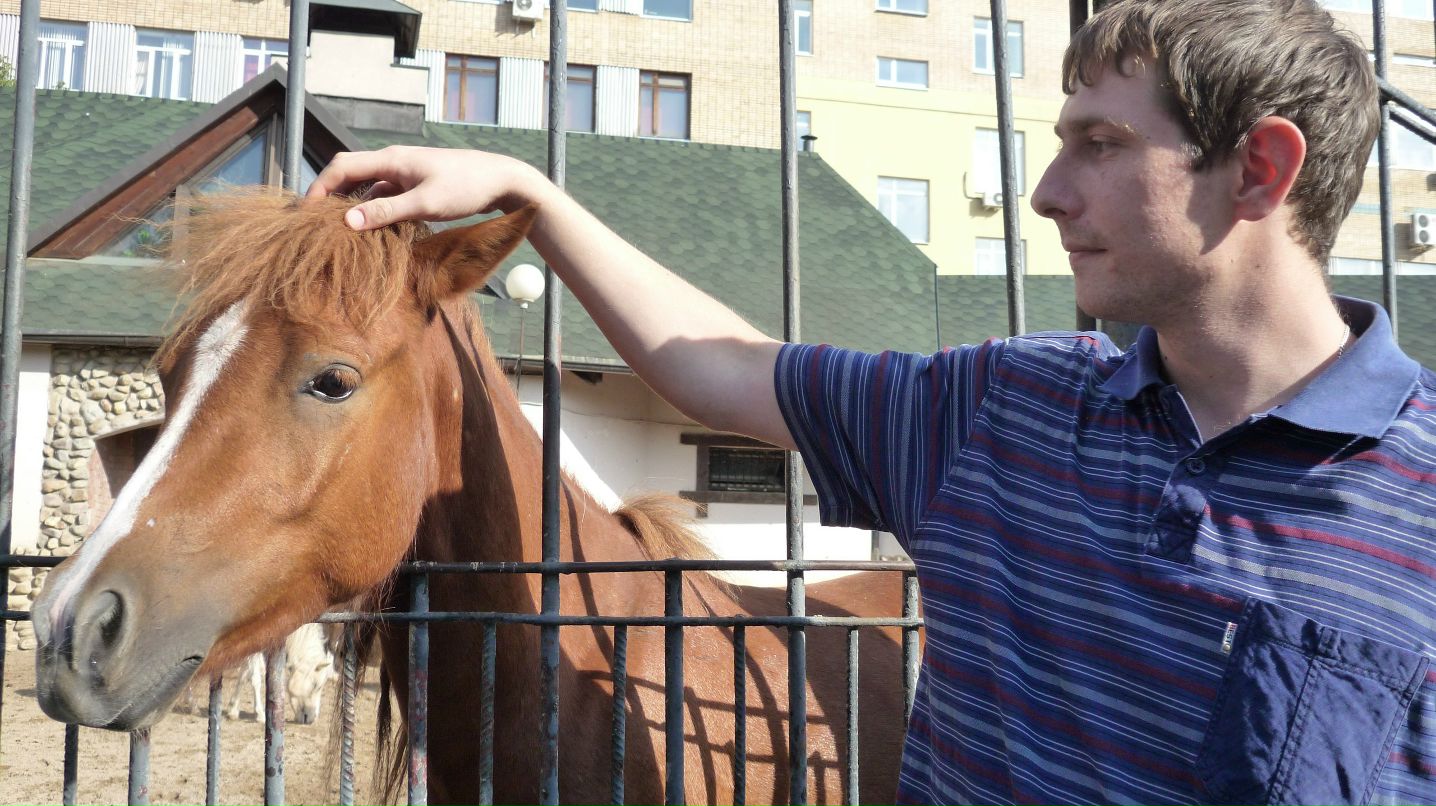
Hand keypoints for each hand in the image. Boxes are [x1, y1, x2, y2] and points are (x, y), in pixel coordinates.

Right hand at [305, 146, 543, 230]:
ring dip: (353, 205)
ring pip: (368, 187)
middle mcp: (393, 163)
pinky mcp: (416, 185)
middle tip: (316, 221)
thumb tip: (349, 222)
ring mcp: (405, 174)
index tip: (306, 212)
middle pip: (350, 174)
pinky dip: (375, 210)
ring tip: (340, 230)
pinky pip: (385, 196)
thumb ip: (387, 212)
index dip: (319, 187)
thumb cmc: (465, 188)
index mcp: (391, 160)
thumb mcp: (425, 203)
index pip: (341, 167)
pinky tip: (374, 230)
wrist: (500, 180)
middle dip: (331, 195)